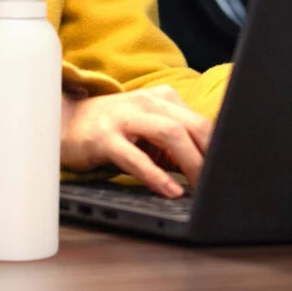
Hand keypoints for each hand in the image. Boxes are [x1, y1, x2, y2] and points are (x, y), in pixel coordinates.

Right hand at [60, 85, 213, 197]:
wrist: (62, 125)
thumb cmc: (111, 132)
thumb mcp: (148, 135)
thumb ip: (176, 148)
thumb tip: (207, 171)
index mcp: (163, 99)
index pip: (201, 122)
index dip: (219, 148)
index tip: (229, 171)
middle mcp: (147, 103)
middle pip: (192, 125)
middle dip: (210, 156)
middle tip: (219, 185)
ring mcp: (125, 117)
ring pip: (170, 134)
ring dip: (191, 163)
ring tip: (200, 187)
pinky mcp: (104, 137)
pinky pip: (135, 156)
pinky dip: (156, 175)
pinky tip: (169, 191)